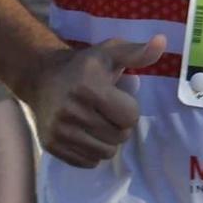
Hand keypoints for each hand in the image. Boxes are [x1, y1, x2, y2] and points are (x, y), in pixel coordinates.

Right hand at [23, 37, 163, 167]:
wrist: (41, 76)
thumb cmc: (83, 66)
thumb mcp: (110, 52)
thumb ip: (137, 52)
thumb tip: (162, 41)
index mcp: (89, 87)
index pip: (129, 117)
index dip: (129, 108)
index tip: (118, 98)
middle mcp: (72, 110)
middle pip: (119, 137)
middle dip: (119, 126)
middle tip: (107, 112)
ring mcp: (60, 130)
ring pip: (105, 153)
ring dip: (107, 141)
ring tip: (97, 122)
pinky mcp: (51, 145)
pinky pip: (87, 162)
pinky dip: (91, 151)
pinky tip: (84, 133)